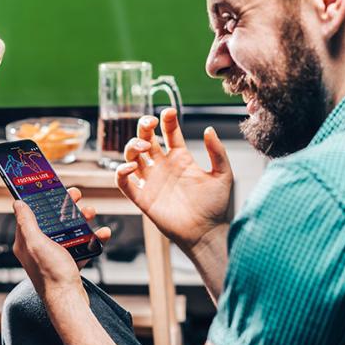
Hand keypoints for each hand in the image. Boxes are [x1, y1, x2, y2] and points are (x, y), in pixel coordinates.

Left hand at [12, 187, 110, 301]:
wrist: (69, 302)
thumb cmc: (52, 275)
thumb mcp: (36, 243)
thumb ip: (27, 222)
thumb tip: (17, 203)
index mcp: (27, 243)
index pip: (31, 215)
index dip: (42, 200)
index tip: (52, 188)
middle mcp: (39, 249)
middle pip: (53, 221)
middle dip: (66, 207)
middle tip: (76, 196)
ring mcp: (55, 257)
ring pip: (69, 231)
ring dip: (82, 220)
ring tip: (92, 213)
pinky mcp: (69, 264)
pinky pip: (82, 247)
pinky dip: (92, 239)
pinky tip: (102, 234)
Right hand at [116, 108, 232, 251]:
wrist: (207, 233)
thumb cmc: (216, 206)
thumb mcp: (223, 175)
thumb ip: (217, 151)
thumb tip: (209, 128)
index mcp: (180, 158)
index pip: (169, 132)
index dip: (167, 120)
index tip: (169, 112)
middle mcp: (163, 166)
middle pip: (146, 139)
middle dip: (143, 127)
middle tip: (149, 123)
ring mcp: (151, 181)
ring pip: (131, 155)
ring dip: (133, 145)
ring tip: (145, 146)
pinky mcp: (142, 197)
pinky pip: (123, 182)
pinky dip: (121, 171)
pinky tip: (133, 166)